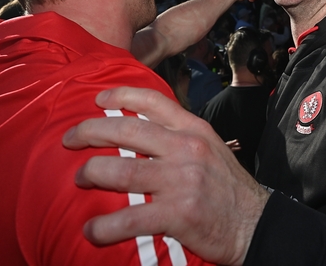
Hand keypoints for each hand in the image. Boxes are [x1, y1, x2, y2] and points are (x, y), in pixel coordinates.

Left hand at [62, 87, 268, 265]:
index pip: (153, 101)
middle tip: (70, 140)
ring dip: (91, 174)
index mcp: (194, 130)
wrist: (256, 225)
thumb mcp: (211, 149)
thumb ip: (180, 138)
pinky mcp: (179, 214)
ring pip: (122, 171)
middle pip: (127, 131)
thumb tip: (140, 131)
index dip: (120, 96)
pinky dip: (105, 226)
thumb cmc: (229, 189)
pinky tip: (92, 230)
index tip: (97, 100)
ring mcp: (182, 182)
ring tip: (78, 180)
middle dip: (90, 132)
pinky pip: (131, 218)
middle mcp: (187, 150)